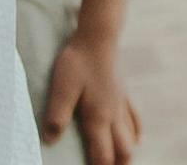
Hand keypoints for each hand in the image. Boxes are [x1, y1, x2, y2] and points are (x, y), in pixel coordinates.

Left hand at [41, 30, 139, 164]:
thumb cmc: (78, 60)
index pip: (103, 155)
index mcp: (98, 117)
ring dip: (127, 153)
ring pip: (130, 137)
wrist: (99, 35)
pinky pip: (134, 119)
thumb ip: (56, 115)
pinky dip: (136, 133)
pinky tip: (136, 138)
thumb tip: (50, 140)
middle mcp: (113, 115)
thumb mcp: (61, 87)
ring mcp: (121, 103)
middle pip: (123, 150)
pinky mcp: (124, 92)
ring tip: (121, 163)